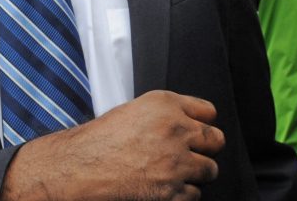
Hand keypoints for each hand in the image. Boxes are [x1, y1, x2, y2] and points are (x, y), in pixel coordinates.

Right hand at [0, 90, 224, 199]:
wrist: (80, 167)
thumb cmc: (101, 139)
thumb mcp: (134, 110)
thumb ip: (166, 113)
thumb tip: (189, 124)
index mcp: (166, 104)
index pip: (209, 112)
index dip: (202, 123)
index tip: (196, 131)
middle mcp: (176, 129)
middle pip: (216, 140)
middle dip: (205, 148)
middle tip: (189, 154)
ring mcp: (177, 161)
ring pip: (209, 170)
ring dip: (195, 173)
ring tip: (172, 172)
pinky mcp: (172, 190)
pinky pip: (195, 194)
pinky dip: (182, 194)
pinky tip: (163, 187)